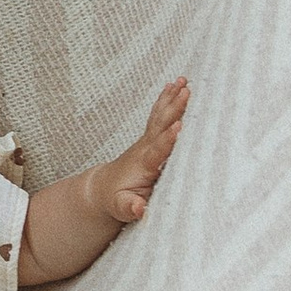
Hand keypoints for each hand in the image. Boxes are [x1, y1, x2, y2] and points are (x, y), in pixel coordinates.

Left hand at [95, 76, 189, 226]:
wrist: (103, 188)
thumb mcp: (122, 208)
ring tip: (183, 81)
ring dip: (172, 98)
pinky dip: (167, 100)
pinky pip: (159, 115)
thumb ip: (131, 208)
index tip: (179, 126)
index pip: (157, 150)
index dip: (168, 139)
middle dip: (174, 108)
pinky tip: (174, 86)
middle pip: (161, 125)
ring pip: (160, 116)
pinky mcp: (150, 137)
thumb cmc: (117, 200)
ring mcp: (147, 140)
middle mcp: (145, 148)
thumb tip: (140, 209)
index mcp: (143, 165)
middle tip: (187, 92)